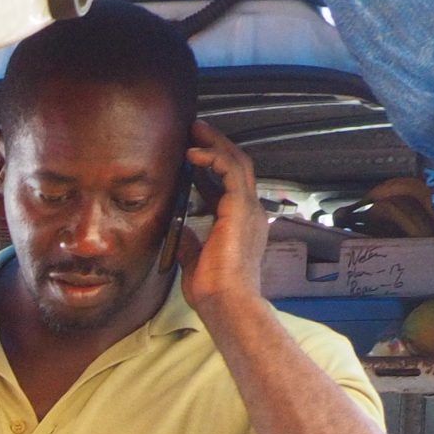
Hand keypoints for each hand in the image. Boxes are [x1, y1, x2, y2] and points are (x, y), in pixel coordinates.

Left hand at [178, 120, 267, 321]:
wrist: (227, 303)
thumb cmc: (214, 291)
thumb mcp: (196, 260)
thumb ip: (192, 241)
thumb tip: (182, 228)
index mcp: (241, 224)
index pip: (229, 186)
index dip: (212, 168)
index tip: (193, 155)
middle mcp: (250, 213)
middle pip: (238, 167)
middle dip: (217, 146)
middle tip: (197, 129)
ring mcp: (249, 209)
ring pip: (237, 163)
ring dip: (215, 144)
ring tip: (196, 130)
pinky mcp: (241, 208)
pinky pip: (230, 172)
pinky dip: (213, 158)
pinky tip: (194, 153)